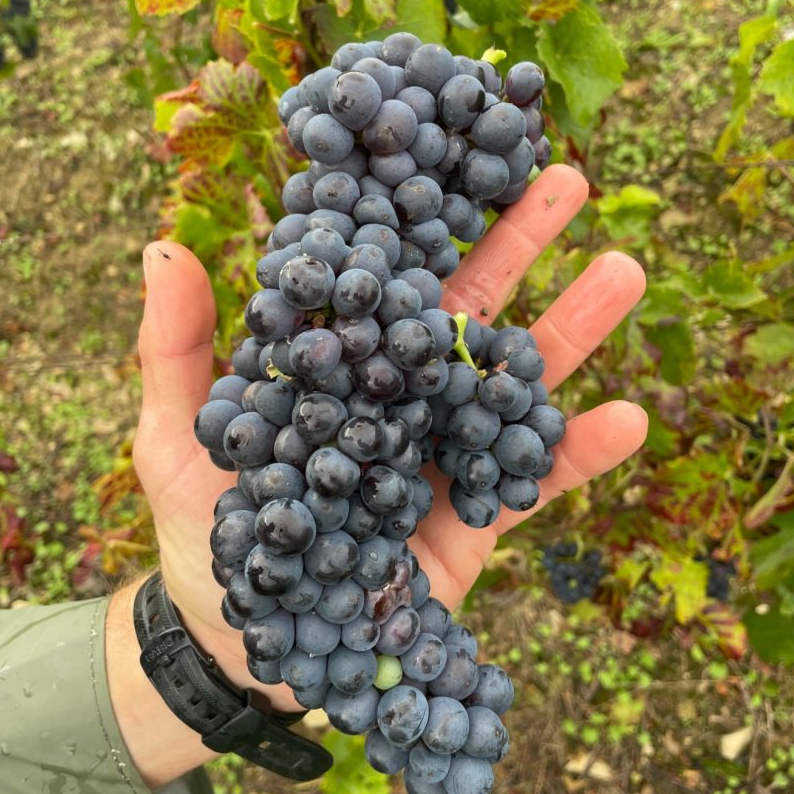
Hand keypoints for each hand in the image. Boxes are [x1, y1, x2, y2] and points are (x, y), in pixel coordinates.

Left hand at [132, 164, 646, 714]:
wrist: (240, 646)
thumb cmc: (201, 530)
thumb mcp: (174, 436)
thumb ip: (178, 349)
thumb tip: (162, 244)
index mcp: (336, 361)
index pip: (383, 274)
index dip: (416, 215)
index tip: (449, 147)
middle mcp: (395, 394)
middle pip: (463, 308)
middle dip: (516, 243)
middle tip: (566, 177)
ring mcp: (437, 452)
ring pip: (510, 381)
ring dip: (571, 329)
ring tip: (627, 271)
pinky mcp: (470, 519)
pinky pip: (529, 480)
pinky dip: (578, 453)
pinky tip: (630, 418)